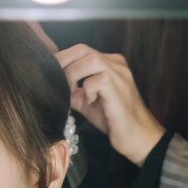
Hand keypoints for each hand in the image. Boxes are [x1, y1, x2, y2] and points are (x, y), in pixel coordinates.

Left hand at [53, 43, 166, 166]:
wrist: (138, 138)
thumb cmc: (115, 121)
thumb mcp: (89, 103)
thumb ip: (74, 91)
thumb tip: (55, 86)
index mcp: (110, 64)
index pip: (80, 51)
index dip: (62, 59)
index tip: (49, 72)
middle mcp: (116, 63)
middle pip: (82, 49)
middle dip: (62, 63)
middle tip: (53, 80)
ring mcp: (119, 73)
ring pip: (88, 59)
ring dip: (72, 74)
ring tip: (70, 91)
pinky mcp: (118, 87)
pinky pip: (95, 79)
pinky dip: (86, 90)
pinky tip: (90, 102)